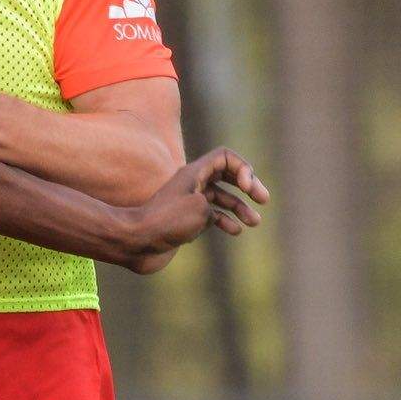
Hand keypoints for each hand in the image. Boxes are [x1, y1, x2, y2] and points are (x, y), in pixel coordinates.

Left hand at [126, 148, 269, 271]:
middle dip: (247, 185)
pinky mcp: (186, 220)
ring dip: (240, 207)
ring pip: (221, 198)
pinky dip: (225, 221)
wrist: (137, 242)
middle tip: (263, 198)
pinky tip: (236, 231)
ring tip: (255, 222)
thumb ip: (216, 203)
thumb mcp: (200, 208)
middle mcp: (192, 184)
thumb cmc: (167, 222)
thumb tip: (214, 213)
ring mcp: (189, 202)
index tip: (246, 188)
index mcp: (194, 173)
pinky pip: (212, 216)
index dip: (242, 169)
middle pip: (226, 175)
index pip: (225, 157)